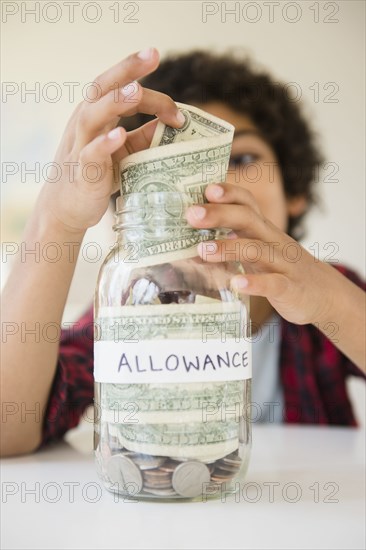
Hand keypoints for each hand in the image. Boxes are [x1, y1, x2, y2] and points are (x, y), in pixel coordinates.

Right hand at [38, 48, 183, 233]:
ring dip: (115, 102)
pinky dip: (104, 143)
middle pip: (102, 88)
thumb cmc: (97, 175)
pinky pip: (91, 154)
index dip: (145, 82)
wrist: (67, 208)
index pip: (120, 87)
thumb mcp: (124, 151)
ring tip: (136, 91)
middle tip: (151, 54)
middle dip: (126, 69)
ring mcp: (81, 146)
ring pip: (93, 116)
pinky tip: (119, 134)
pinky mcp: (82, 171)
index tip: (170, 88)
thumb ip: (145, 136)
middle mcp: (86, 123)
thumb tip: (176, 123)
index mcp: (98, 114)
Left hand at [186, 183, 337, 325]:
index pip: (247, 204)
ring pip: (257, 250)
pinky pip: (274, 283)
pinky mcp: (291, 289)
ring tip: (202, 250)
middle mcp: (274, 242)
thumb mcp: (260, 252)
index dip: (229, 194)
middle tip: (191, 215)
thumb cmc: (282, 271)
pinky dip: (255, 283)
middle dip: (219, 214)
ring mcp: (284, 264)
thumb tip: (190, 245)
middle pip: (248, 219)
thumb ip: (233, 244)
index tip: (206, 189)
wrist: (326, 295)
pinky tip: (236, 283)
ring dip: (228, 248)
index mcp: (264, 231)